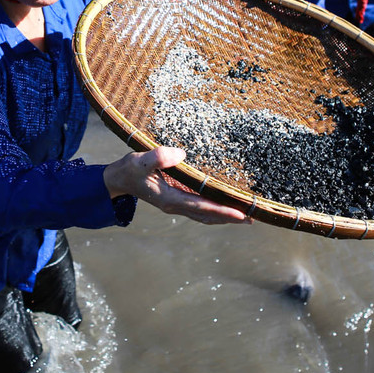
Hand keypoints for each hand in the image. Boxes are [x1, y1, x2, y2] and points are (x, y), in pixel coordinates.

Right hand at [103, 147, 249, 224]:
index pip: (202, 207)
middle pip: (208, 215)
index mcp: (170, 199)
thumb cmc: (130, 169)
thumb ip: (158, 158)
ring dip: (225, 216)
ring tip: (246, 215)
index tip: (241, 214)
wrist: (120, 179)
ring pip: (206, 214)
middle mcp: (176, 205)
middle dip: (230, 218)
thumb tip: (181, 155)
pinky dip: (216, 208)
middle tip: (253, 218)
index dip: (222, 210)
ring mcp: (177, 204)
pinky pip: (201, 207)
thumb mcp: (139, 161)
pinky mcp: (178, 198)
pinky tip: (227, 204)